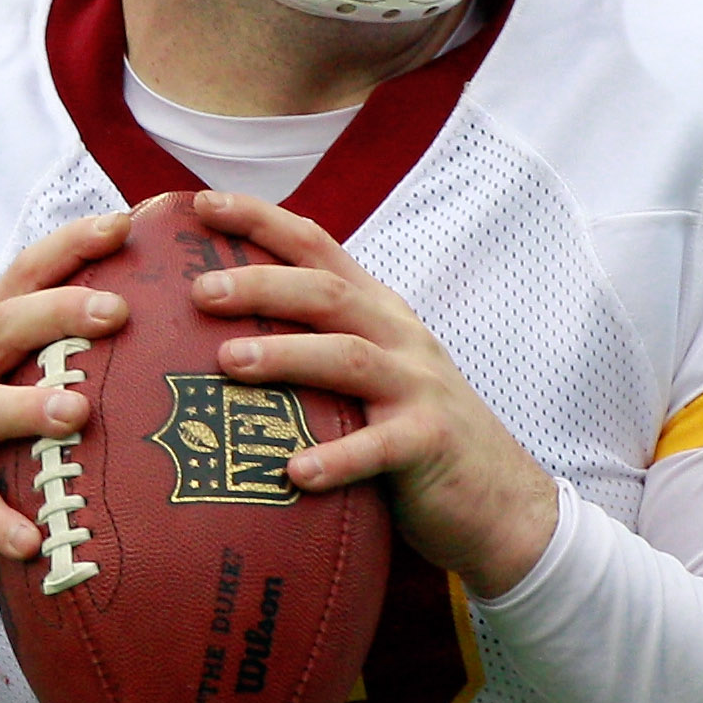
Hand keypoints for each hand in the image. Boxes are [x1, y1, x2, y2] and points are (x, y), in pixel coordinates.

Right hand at [0, 212, 132, 596]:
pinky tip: (32, 540)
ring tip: (77, 412)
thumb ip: (48, 359)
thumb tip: (143, 325)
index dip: (68, 247)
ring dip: (29, 407)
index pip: (21, 276)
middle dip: (58, 312)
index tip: (122, 223)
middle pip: (3, 326)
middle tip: (117, 312)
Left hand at [187, 190, 557, 598]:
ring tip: (228, 364)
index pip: (317, 245)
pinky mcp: (430, 442)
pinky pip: (379, 447)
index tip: (202, 203)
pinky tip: (294, 472)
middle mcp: (398, 336)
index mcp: (375, 310)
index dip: (260, 220)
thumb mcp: (369, 373)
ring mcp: (418, 387)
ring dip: (286, 356)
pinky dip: (337, 458)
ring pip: (348, 357)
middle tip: (201, 290)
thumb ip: (313, 346)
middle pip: (327, 293)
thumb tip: (210, 338)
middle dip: (262, 285)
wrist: (500, 499)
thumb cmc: (410, 433)